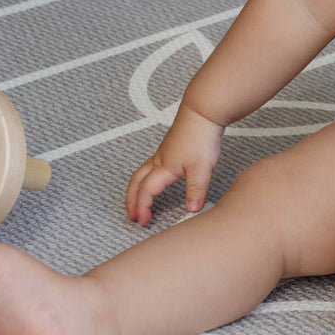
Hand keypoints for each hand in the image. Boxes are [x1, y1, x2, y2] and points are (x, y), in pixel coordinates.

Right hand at [125, 105, 224, 224]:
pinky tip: (157, 180)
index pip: (146, 191)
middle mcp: (159, 160)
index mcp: (163, 167)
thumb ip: (196, 190)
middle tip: (131, 215)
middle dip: (131, 200)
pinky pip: (150, 166)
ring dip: (136, 188)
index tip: (142, 221)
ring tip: (138, 200)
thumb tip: (192, 209)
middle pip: (136, 182)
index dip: (142, 207)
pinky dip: (146, 177)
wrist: (203, 113)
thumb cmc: (200, 136)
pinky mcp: (170, 148)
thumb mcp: (202, 168)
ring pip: (141, 173)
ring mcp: (163, 153)